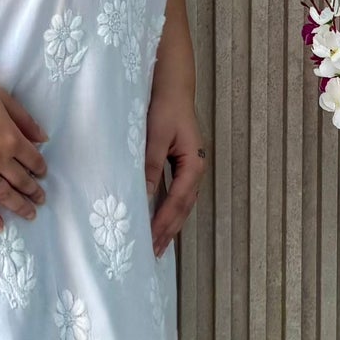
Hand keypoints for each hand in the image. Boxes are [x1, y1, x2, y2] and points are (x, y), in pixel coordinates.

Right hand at [0, 68, 48, 230]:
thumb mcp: (4, 99)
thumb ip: (25, 120)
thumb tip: (44, 139)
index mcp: (12, 138)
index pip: (33, 161)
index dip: (40, 169)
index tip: (41, 174)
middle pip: (22, 181)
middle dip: (34, 192)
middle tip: (40, 199)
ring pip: (4, 194)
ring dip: (19, 206)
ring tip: (29, 214)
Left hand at [145, 82, 206, 255]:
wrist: (173, 85)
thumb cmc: (165, 106)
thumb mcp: (156, 136)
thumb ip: (151, 166)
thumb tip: (144, 196)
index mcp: (193, 165)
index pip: (177, 202)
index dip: (164, 223)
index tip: (151, 241)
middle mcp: (195, 170)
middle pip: (183, 208)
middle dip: (169, 231)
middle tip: (154, 254)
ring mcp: (190, 167)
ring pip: (181, 203)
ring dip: (170, 223)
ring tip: (157, 244)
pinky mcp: (181, 163)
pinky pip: (176, 193)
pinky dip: (168, 209)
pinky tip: (158, 217)